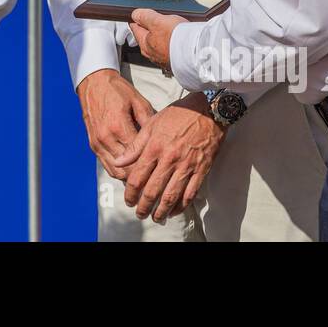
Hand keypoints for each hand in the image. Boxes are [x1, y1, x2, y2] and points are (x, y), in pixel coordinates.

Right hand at [77, 69, 156, 178]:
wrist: (93, 82)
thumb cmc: (117, 90)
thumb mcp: (138, 101)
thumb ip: (149, 122)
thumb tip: (162, 139)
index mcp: (119, 126)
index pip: (136, 157)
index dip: (150, 168)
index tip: (162, 173)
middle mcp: (106, 138)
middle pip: (126, 168)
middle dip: (141, 178)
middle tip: (156, 182)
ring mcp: (98, 143)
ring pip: (115, 171)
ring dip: (129, 178)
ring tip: (144, 181)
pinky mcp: (93, 145)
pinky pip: (106, 165)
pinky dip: (118, 171)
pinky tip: (130, 172)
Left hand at [114, 92, 225, 221]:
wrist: (208, 109)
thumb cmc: (178, 114)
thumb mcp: (151, 124)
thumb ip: (135, 145)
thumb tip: (119, 162)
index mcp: (155, 147)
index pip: (137, 177)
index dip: (131, 193)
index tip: (128, 201)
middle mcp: (169, 159)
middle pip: (153, 190)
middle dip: (144, 206)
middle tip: (140, 214)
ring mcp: (187, 165)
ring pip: (171, 196)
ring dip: (162, 211)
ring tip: (156, 217)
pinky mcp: (202, 169)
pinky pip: (190, 193)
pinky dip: (182, 205)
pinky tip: (175, 211)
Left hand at [128, 8, 187, 70]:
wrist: (197, 54)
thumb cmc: (176, 39)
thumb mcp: (157, 21)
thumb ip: (144, 16)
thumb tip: (136, 14)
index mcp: (144, 44)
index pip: (135, 29)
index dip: (137, 20)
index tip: (138, 16)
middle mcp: (152, 54)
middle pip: (147, 38)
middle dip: (150, 29)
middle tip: (155, 20)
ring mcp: (164, 58)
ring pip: (159, 45)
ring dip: (163, 37)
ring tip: (171, 29)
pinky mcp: (176, 61)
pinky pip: (171, 49)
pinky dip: (173, 44)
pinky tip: (179, 40)